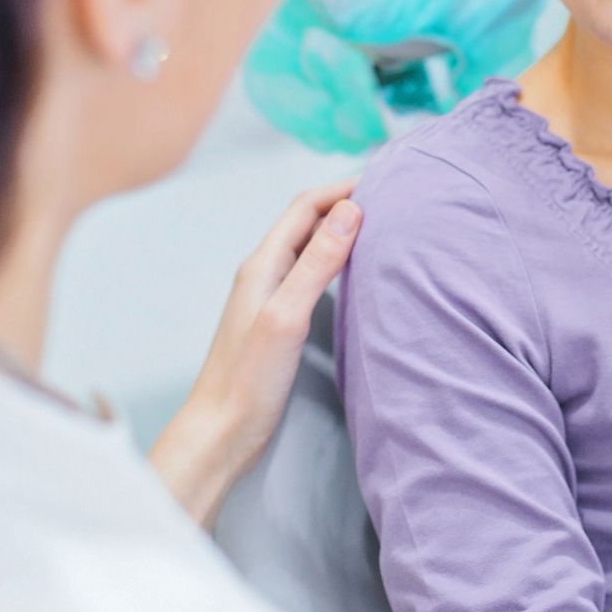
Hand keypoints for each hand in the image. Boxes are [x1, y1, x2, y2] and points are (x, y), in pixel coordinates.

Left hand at [149, 180, 361, 527]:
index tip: (384, 180)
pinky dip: (337, 260)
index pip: (305, 207)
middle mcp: (264, 273)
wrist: (222, 431)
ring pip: (310, 247)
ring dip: (342, 230)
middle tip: (390, 198)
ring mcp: (271, 296)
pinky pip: (311, 274)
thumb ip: (317, 264)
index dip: (342, 188)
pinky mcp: (280, 320)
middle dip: (345, 202)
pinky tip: (356, 272)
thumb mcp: (287, 316)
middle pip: (307, 221)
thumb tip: (351, 210)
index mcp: (262, 264)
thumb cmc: (249, 378)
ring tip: (381, 226)